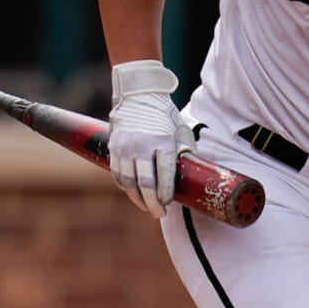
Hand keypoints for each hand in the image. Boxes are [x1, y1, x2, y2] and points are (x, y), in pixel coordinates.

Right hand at [106, 60, 192, 217]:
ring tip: (146, 206)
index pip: (164, 176)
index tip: (167, 203)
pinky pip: (117, 174)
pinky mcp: (113, 147)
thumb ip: (185, 151)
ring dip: (137, 198)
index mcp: (162, 142)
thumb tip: (194, 173)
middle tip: (158, 213)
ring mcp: (125, 147)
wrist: (138, 93)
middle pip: (145, 184)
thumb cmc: (165, 115)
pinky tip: (132, 192)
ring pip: (128, 182)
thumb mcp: (181, 130)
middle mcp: (142, 146)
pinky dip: (125, 186)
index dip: (165, 194)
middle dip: (152, 203)